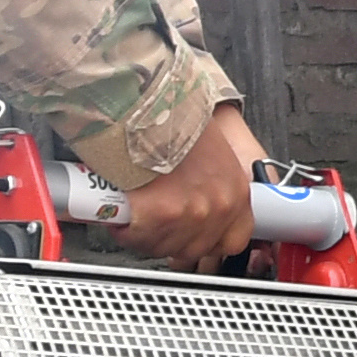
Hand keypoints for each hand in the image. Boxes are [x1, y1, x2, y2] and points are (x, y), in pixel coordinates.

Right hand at [113, 102, 263, 261]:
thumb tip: (197, 203)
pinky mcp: (160, 218)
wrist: (150, 106)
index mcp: (235, 191)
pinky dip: (124, 229)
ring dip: (145, 235)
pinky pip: (138, 239)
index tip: (194, 237)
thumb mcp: (213, 154)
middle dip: (171, 239)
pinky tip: (121, 211)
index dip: (210, 242)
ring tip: (135, 210)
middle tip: (154, 221)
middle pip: (194, 249)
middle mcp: (217, 207)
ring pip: (162, 248)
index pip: (234, 240)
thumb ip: (212, 186)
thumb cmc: (175, 120)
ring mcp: (190, 216)